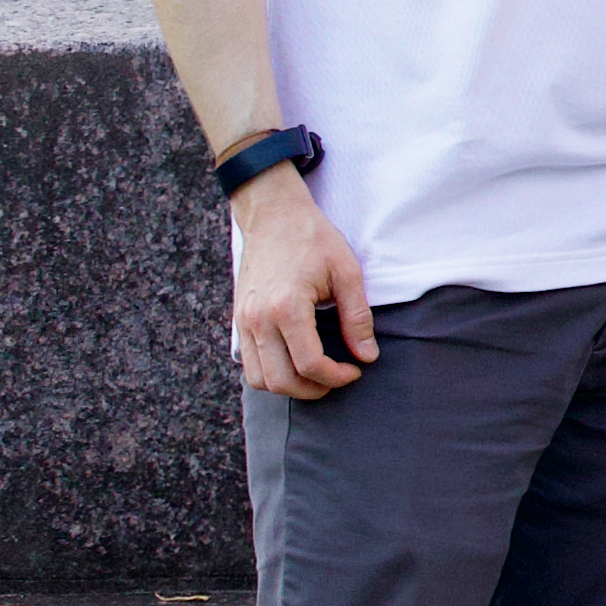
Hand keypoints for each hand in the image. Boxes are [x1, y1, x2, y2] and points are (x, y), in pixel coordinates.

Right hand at [228, 166, 375, 401]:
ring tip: (318, 375)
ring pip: (258, 378)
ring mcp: (243, 320)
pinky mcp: (237, 319)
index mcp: (287, 307)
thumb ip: (358, 318)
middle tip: (338, 378)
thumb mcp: (347, 272)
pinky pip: (249, 362)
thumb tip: (367, 356)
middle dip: (313, 389)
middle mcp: (257, 318)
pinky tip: (296, 362)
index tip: (355, 370)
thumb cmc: (313, 239)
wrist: (274, 216)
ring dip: (289, 387)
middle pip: (280, 380)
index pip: (309, 363)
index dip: (336, 376)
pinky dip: (271, 372)